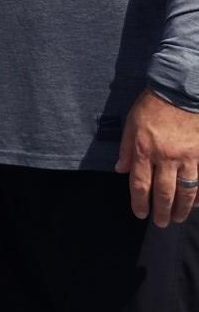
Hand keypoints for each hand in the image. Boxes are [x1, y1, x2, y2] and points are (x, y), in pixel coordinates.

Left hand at [116, 88, 198, 225]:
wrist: (179, 89)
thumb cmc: (152, 104)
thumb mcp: (131, 123)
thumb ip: (126, 149)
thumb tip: (120, 170)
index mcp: (144, 150)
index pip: (140, 184)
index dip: (140, 203)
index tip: (140, 214)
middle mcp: (165, 157)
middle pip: (164, 193)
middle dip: (162, 211)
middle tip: (162, 223)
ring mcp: (187, 156)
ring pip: (186, 191)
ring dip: (182, 208)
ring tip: (178, 217)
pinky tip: (196, 203)